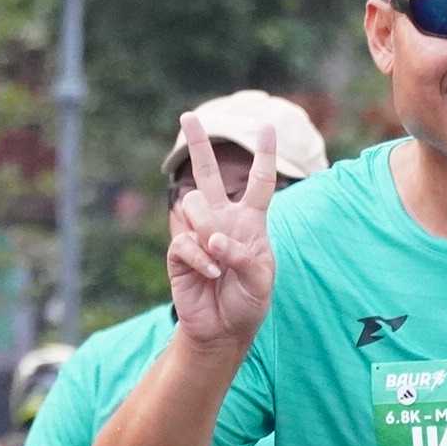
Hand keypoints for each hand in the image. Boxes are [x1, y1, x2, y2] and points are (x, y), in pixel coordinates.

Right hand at [167, 110, 278, 350]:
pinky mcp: (179, 251)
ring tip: (220, 263)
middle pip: (209, 174)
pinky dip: (201, 259)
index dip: (264, 156)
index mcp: (250, 222)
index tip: (267, 127)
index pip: (259, 182)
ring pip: (195, 206)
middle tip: (188, 116)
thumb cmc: (248, 302)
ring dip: (208, 231)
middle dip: (198, 144)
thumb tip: (213, 238)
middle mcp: (222, 221)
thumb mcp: (262, 279)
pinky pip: (185, 242)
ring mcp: (198, 234)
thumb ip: (244, 255)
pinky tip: (211, 274)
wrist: (223, 329)